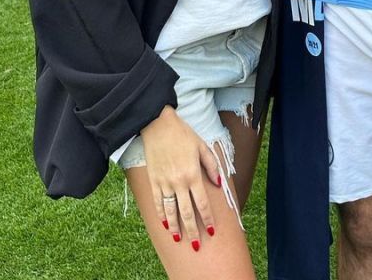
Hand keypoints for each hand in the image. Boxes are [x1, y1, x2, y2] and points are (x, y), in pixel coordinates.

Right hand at [141, 107, 221, 248]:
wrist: (158, 125)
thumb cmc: (182, 134)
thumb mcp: (201, 145)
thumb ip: (211, 164)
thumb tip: (218, 182)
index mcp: (193, 174)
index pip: (202, 203)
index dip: (207, 219)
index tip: (211, 230)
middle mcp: (178, 182)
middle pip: (186, 212)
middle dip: (192, 230)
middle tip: (196, 245)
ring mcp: (164, 183)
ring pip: (171, 211)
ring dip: (176, 227)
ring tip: (180, 238)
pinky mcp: (153, 181)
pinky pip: (157, 202)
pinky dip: (161, 215)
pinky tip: (165, 224)